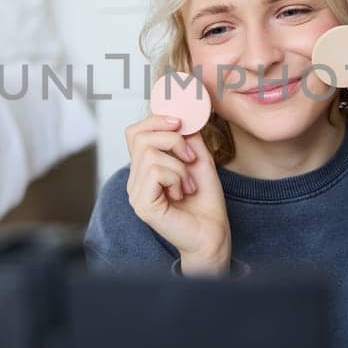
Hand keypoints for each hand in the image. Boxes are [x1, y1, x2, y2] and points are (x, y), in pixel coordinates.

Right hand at [124, 115, 231, 274]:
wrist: (213, 233)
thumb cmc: (206, 202)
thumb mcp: (199, 160)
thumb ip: (187, 138)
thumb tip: (182, 115)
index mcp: (145, 168)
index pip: (135, 132)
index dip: (156, 120)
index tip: (181, 123)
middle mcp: (135, 179)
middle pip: (138, 136)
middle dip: (171, 138)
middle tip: (190, 157)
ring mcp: (135, 192)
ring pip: (149, 153)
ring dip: (178, 164)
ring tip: (188, 183)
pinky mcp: (142, 204)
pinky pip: (155, 171)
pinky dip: (175, 176)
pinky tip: (182, 193)